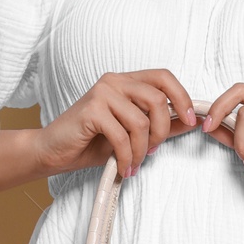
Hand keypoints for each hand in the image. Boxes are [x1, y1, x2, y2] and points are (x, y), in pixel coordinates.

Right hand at [36, 70, 197, 177]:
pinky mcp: (91, 110)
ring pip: (141, 122)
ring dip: (142, 150)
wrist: (52, 151)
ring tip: (135, 163)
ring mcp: (101, 93)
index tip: (190, 121)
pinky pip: (122, 136)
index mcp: (125, 81)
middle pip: (157, 100)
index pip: (164, 77)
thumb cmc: (90, 142)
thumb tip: (191, 121)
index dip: (182, 97)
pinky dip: (127, 157)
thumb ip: (159, 124)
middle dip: (162, 132)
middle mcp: (114, 81)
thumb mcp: (133, 133)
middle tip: (152, 151)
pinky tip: (124, 167)